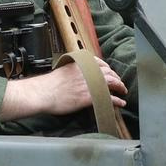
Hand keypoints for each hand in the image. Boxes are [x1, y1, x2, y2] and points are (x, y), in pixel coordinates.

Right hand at [0, 58, 129, 122]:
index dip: (107, 68)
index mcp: (80, 64)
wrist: (42, 93)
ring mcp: (89, 84)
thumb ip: (73, 71)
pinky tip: (120, 103)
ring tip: (123, 91)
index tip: (110, 71)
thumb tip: (77, 76)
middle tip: (119, 83)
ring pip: (111, 82)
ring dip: (120, 87)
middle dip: (116, 77)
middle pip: (108, 72)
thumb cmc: (48, 84)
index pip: (100, 63)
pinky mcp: (89, 97)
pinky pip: (108, 97)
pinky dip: (117, 100)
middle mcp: (87, 72)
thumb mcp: (63, 70)